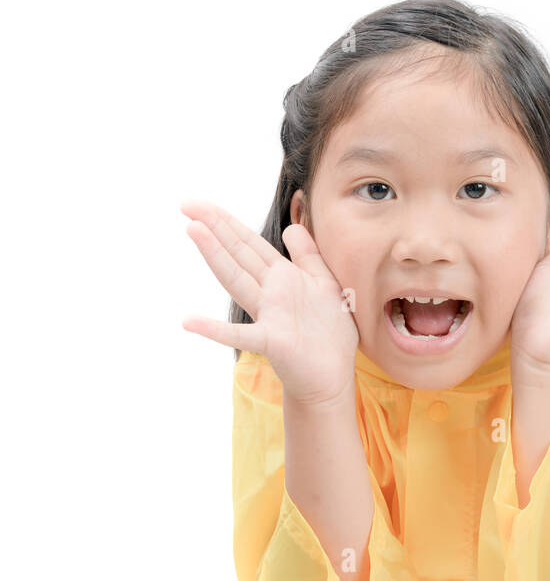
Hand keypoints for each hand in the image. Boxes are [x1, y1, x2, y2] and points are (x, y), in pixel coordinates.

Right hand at [180, 199, 359, 406]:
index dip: (228, 222)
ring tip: (192, 231)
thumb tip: (292, 227)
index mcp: (283, 278)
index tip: (200, 204)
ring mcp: (269, 316)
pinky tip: (188, 321)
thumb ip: (308, 256)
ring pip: (238, 280)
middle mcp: (270, 293)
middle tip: (186, 204)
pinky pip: (241, 335)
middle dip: (216, 228)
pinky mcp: (273, 341)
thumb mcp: (325, 285)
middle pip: (239, 254)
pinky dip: (214, 329)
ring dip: (215, 256)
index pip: (251, 244)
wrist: (332, 377)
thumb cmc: (328, 333)